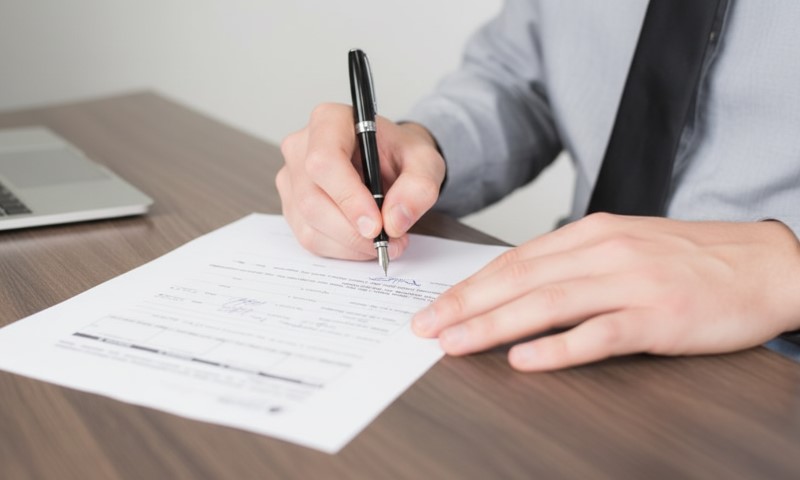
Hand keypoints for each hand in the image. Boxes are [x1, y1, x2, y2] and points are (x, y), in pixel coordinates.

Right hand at [277, 103, 444, 260]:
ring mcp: (291, 178)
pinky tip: (363, 240)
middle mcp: (301, 146)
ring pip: (310, 224)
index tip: (376, 225)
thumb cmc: (401, 155)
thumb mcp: (425, 162)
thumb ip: (419, 187)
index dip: (348, 198)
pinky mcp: (291, 206)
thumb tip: (395, 221)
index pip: (325, 161)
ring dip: (350, 244)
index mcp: (329, 120)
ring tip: (383, 241)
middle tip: (390, 241)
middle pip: (313, 199)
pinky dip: (342, 248)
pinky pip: (310, 238)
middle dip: (353, 230)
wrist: (389, 163)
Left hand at [412, 213, 799, 370]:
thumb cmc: (694, 258)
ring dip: (494, 324)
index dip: (470, 285)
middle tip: (426, 327)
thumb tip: (523, 284)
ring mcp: (631, 283)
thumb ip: (576, 261)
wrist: (766, 263)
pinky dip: (558, 348)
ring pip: (547, 303)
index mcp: (593, 233)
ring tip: (455, 342)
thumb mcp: (627, 245)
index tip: (436, 305)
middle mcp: (605, 252)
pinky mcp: (658, 316)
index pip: (516, 260)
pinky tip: (524, 359)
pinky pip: (598, 333)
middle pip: (520, 279)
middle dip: (465, 305)